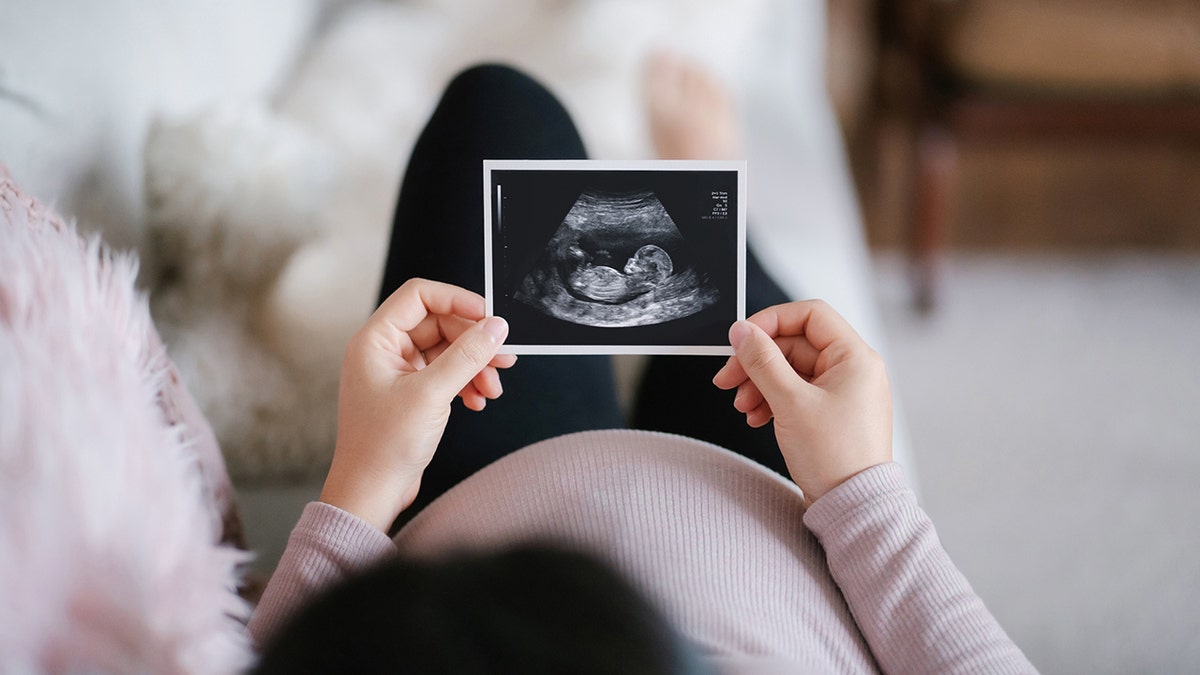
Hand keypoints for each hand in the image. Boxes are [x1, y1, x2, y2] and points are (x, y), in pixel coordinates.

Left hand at [319, 279, 516, 530]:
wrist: (370, 494)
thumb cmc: (383, 447)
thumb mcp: (432, 395)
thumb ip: (467, 356)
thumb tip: (496, 327)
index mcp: (375, 340)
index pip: (419, 296)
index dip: (457, 300)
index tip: (488, 317)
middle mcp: (383, 351)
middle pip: (439, 324)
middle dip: (473, 342)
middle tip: (503, 359)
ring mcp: (397, 373)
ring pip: (446, 351)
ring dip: (474, 366)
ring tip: (493, 388)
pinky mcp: (410, 394)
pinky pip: (444, 374)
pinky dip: (465, 383)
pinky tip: (478, 401)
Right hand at [712, 300, 891, 504]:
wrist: (852, 507)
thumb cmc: (834, 458)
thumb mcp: (790, 402)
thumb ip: (762, 361)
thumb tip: (742, 331)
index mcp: (855, 357)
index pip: (810, 315)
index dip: (771, 321)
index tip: (742, 339)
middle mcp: (853, 370)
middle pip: (794, 345)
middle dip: (757, 362)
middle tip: (728, 380)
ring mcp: (842, 392)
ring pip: (790, 370)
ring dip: (760, 384)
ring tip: (742, 407)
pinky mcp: (830, 412)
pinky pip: (795, 392)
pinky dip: (772, 400)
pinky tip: (756, 418)